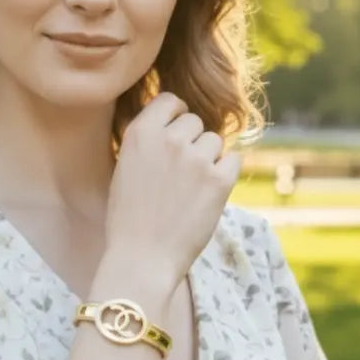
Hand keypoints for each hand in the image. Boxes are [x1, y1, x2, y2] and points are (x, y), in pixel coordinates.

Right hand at [106, 91, 241, 282]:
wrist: (141, 258)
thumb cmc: (129, 218)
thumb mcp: (126, 168)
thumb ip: (150, 141)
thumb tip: (177, 123)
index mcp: (141, 132)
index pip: (170, 101)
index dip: (175, 116)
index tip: (175, 135)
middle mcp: (169, 139)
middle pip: (195, 122)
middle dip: (191, 142)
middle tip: (180, 174)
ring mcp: (196, 159)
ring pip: (215, 141)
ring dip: (208, 159)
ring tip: (190, 189)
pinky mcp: (220, 180)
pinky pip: (234, 159)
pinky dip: (226, 174)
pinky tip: (208, 194)